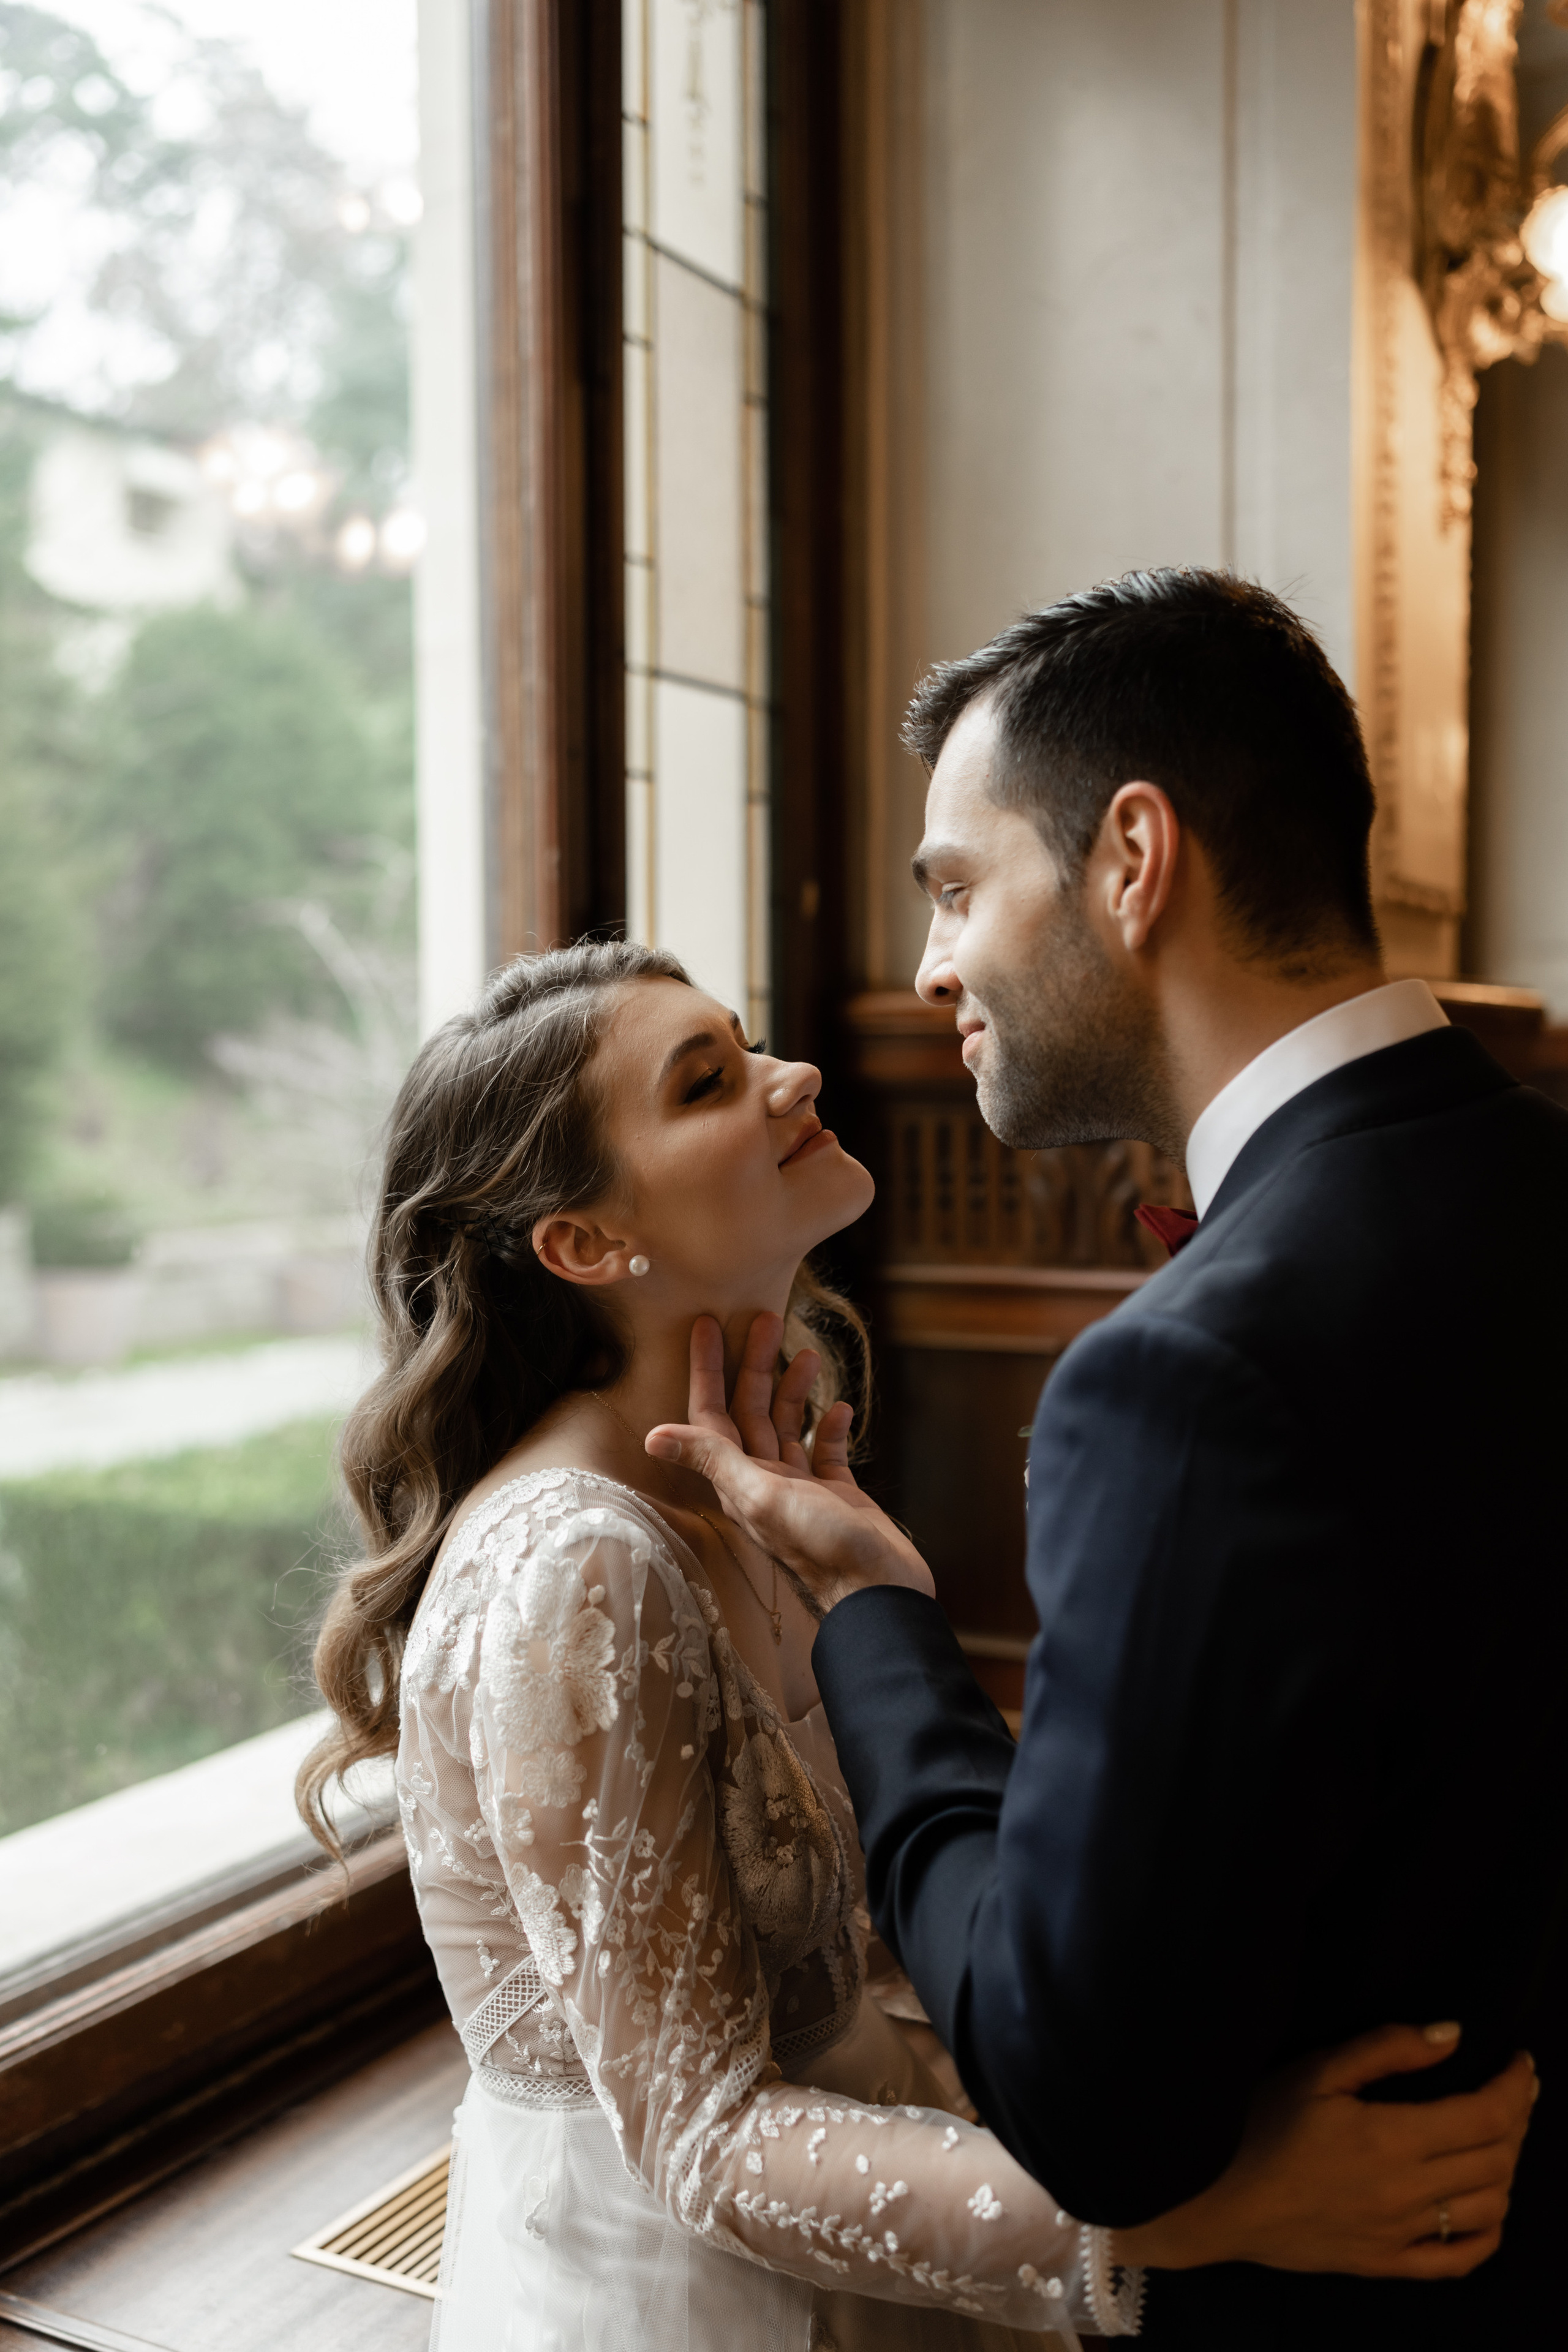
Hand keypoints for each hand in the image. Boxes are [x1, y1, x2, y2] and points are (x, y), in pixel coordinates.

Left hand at [645, 1314, 934, 1610]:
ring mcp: (802, 1490)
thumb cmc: (822, 1547)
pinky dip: (830, 1426)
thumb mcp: (762, 1496)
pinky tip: (839, 1406)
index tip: (707, 1324)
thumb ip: (714, 1461)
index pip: (711, 1416)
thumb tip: (652, 1435)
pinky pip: (826, 1452)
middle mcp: (764, 1483)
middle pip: (751, 1412)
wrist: (879, 1592)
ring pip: (788, 1426)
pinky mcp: (837, 1496)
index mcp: (739, 1482)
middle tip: (766, 1317)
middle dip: (755, 1364)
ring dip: (794, 1389)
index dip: (707, 1370)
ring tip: (808, 1354)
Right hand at [1114, 2022, 1536, 2278]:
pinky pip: (1458, 2262)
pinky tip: (1486, 2206)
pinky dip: (1489, 2234)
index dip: (1515, 2086)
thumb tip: (1451, 2034)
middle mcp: (1404, 2193)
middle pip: (1496, 2158)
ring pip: (1488, 2208)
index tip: (1520, 2062)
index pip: (1485, 2115)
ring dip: (1507, 2169)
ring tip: (1498, 2138)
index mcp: (1389, 2139)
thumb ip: (1387, 2048)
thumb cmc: (1257, 2126)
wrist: (1215, 2199)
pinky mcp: (1385, 2264)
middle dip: (1517, 2118)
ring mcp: (1398, 2235)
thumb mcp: (1316, 2070)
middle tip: (1513, 2090)